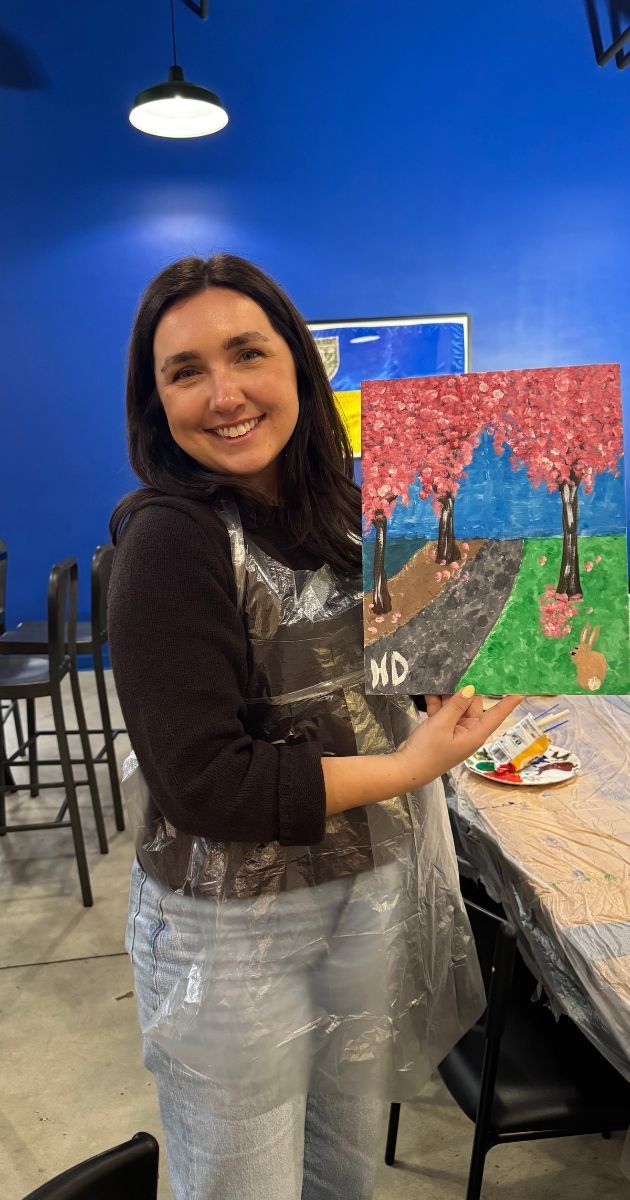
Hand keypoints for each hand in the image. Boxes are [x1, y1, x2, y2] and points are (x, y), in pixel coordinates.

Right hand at [396, 686, 523, 788]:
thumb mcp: (441, 725)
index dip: (509, 701)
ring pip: (456, 705)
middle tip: (459, 668)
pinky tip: (429, 689)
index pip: (497, 714)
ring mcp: (455, 729)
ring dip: (447, 695)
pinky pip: (443, 711)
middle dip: (464, 689)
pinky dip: (437, 702)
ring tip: (440, 676)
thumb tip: (470, 688)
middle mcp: (468, 730)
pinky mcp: (442, 729)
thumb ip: (456, 705)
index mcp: (475, 733)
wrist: (407, 768)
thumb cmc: (428, 751)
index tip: (522, 688)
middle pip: (473, 703)